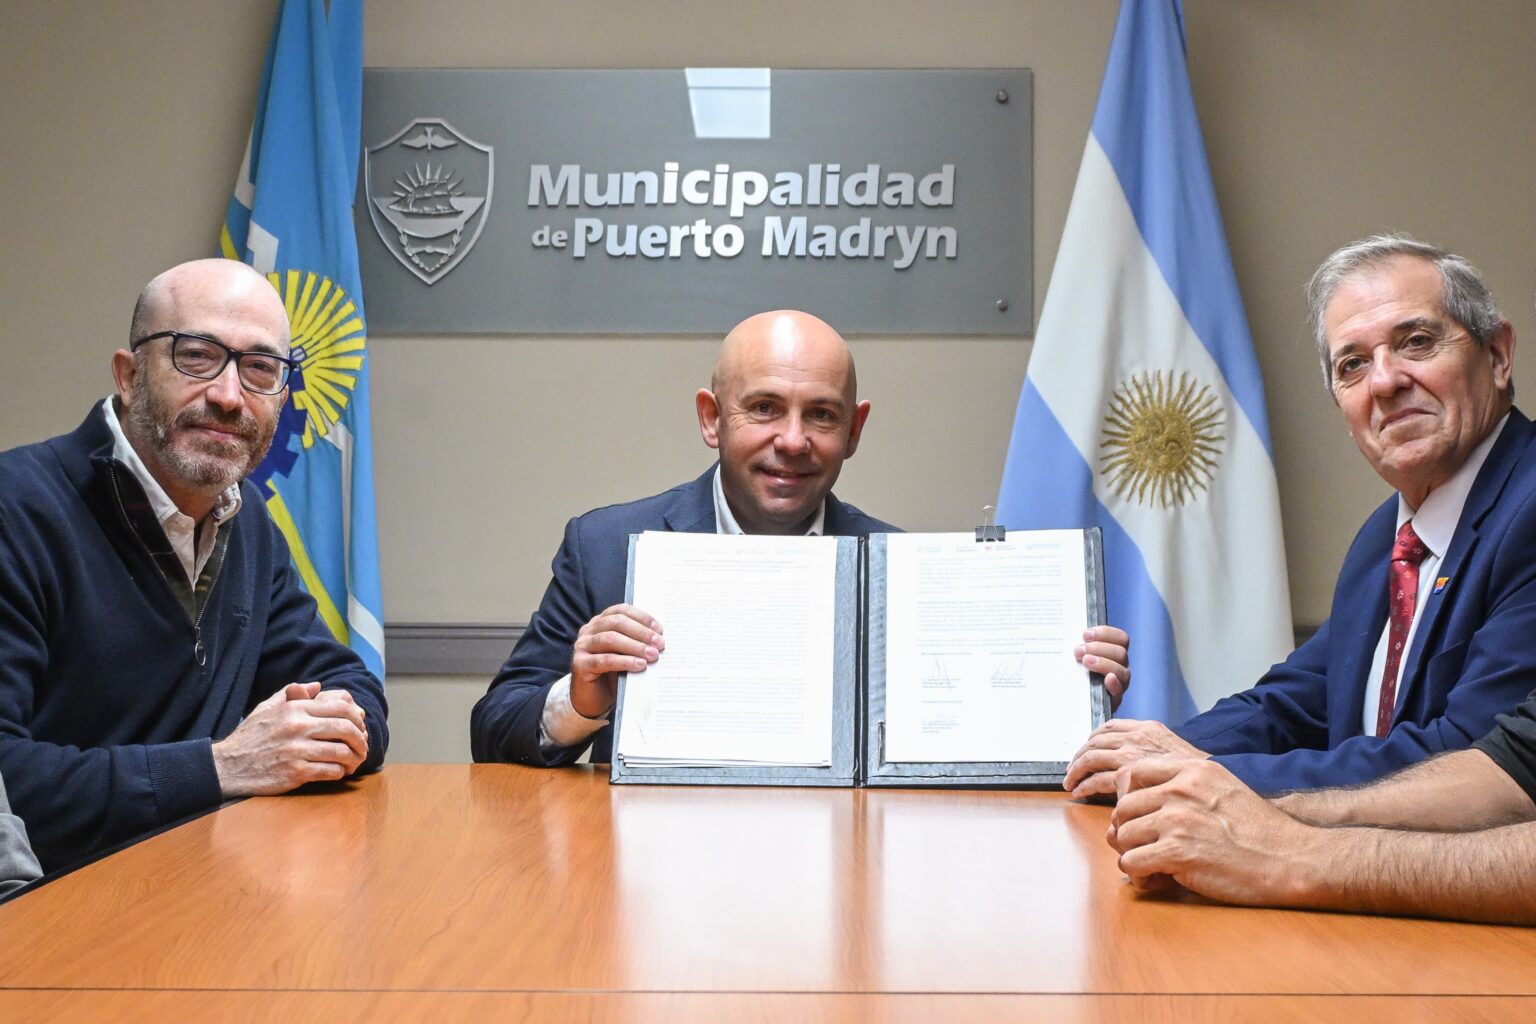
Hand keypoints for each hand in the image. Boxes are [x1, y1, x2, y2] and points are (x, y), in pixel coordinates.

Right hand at [212, 682, 369, 796]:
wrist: (226, 766)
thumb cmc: (249, 737)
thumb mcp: (266, 708)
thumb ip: (292, 694)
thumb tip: (317, 686)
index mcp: (294, 709)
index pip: (340, 706)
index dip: (357, 717)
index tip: (360, 726)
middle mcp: (298, 727)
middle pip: (346, 728)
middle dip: (361, 738)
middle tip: (363, 746)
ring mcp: (297, 750)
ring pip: (342, 751)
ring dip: (354, 758)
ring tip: (354, 761)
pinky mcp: (295, 773)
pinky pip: (330, 771)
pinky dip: (340, 772)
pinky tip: (339, 772)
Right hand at [570, 604, 663, 718]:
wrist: (593, 699)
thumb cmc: (612, 674)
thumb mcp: (626, 653)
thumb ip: (637, 643)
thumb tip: (660, 639)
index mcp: (600, 622)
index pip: (621, 611)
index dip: (641, 617)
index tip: (659, 629)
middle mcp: (588, 630)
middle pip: (616, 622)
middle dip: (641, 632)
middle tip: (659, 643)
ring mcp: (582, 646)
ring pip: (610, 639)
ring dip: (635, 646)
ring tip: (652, 654)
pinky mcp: (580, 664)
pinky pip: (604, 660)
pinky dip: (624, 661)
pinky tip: (639, 665)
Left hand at [1063, 718, 1206, 798]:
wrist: (1216, 791)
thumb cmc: (1200, 780)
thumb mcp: (1177, 755)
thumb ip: (1154, 752)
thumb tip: (1137, 758)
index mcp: (1148, 728)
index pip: (1110, 726)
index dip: (1093, 738)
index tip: (1086, 748)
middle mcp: (1137, 738)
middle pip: (1095, 741)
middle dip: (1080, 755)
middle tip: (1072, 769)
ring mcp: (1132, 755)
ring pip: (1091, 758)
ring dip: (1076, 771)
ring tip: (1071, 782)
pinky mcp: (1127, 778)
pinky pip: (1097, 780)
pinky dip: (1085, 786)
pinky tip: (1080, 793)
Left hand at [1075, 625, 1129, 711]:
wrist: (1067, 701)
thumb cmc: (1070, 674)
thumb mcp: (1074, 657)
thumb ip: (1078, 646)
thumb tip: (1071, 633)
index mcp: (1113, 653)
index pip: (1121, 638)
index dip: (1105, 633)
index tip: (1085, 634)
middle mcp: (1119, 667)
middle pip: (1120, 653)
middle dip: (1099, 648)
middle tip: (1078, 651)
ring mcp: (1118, 684)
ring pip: (1122, 670)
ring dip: (1103, 663)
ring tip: (1085, 661)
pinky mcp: (1112, 701)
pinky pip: (1119, 692)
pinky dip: (1114, 684)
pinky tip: (1107, 679)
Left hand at [1109, 758, 1312, 906]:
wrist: (1292, 859)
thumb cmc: (1259, 831)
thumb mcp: (1222, 788)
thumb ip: (1183, 788)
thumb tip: (1139, 807)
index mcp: (1191, 770)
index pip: (1132, 771)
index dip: (1127, 797)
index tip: (1139, 817)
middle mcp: (1180, 789)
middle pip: (1122, 808)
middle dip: (1128, 832)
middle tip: (1146, 849)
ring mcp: (1177, 820)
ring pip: (1121, 836)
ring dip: (1132, 855)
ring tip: (1154, 867)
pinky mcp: (1177, 852)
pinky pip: (1131, 863)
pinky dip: (1138, 876)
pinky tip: (1157, 880)